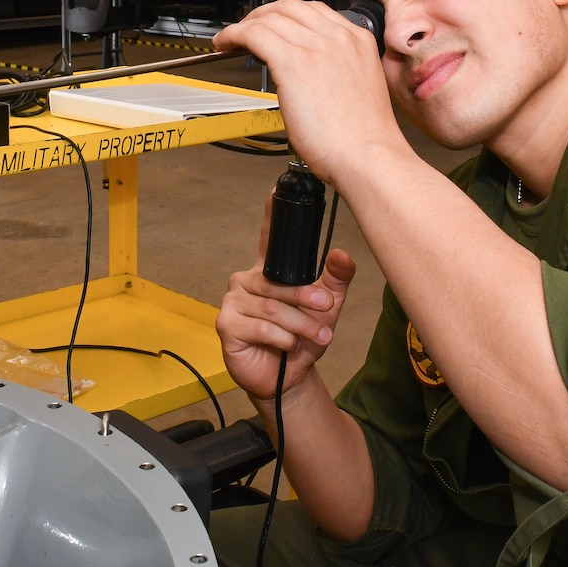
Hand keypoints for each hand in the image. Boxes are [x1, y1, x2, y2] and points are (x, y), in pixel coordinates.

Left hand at [214, 0, 396, 180]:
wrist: (368, 155)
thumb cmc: (363, 137)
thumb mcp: (357, 88)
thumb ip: (336, 70)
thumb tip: (307, 73)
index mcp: (358, 40)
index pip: (314, 11)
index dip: (286, 16)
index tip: (273, 27)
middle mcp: (338, 37)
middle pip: (289, 8)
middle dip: (263, 15)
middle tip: (247, 29)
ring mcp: (316, 47)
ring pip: (269, 18)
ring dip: (245, 25)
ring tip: (231, 39)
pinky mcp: (293, 63)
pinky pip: (254, 35)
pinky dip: (233, 35)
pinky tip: (224, 44)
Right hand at [216, 197, 357, 401]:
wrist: (288, 379)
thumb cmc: (302, 339)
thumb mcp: (327, 309)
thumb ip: (336, 281)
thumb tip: (342, 255)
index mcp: (269, 271)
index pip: (268, 235)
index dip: (271, 211)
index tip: (275, 187)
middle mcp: (247, 280)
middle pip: (279, 283)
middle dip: (307, 299)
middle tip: (327, 311)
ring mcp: (233, 301)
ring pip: (273, 307)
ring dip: (300, 325)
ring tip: (319, 337)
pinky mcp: (226, 324)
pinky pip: (259, 326)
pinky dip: (280, 338)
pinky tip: (287, 346)